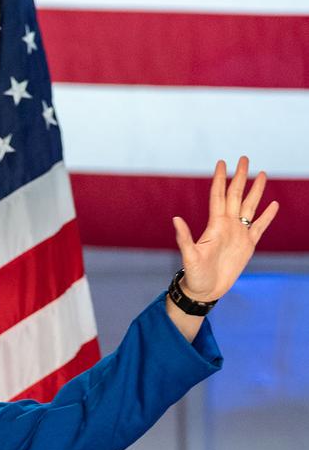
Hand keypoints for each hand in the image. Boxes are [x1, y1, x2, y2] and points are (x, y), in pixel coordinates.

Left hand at [172, 156, 278, 302]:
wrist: (205, 291)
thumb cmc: (194, 275)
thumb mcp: (189, 257)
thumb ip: (185, 238)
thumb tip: (176, 219)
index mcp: (215, 225)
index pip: (218, 196)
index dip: (220, 179)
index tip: (222, 163)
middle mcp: (227, 225)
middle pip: (235, 195)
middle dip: (240, 177)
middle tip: (244, 158)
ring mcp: (238, 234)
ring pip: (249, 206)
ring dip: (256, 191)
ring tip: (262, 174)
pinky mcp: (248, 246)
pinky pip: (259, 227)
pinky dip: (267, 216)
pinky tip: (274, 204)